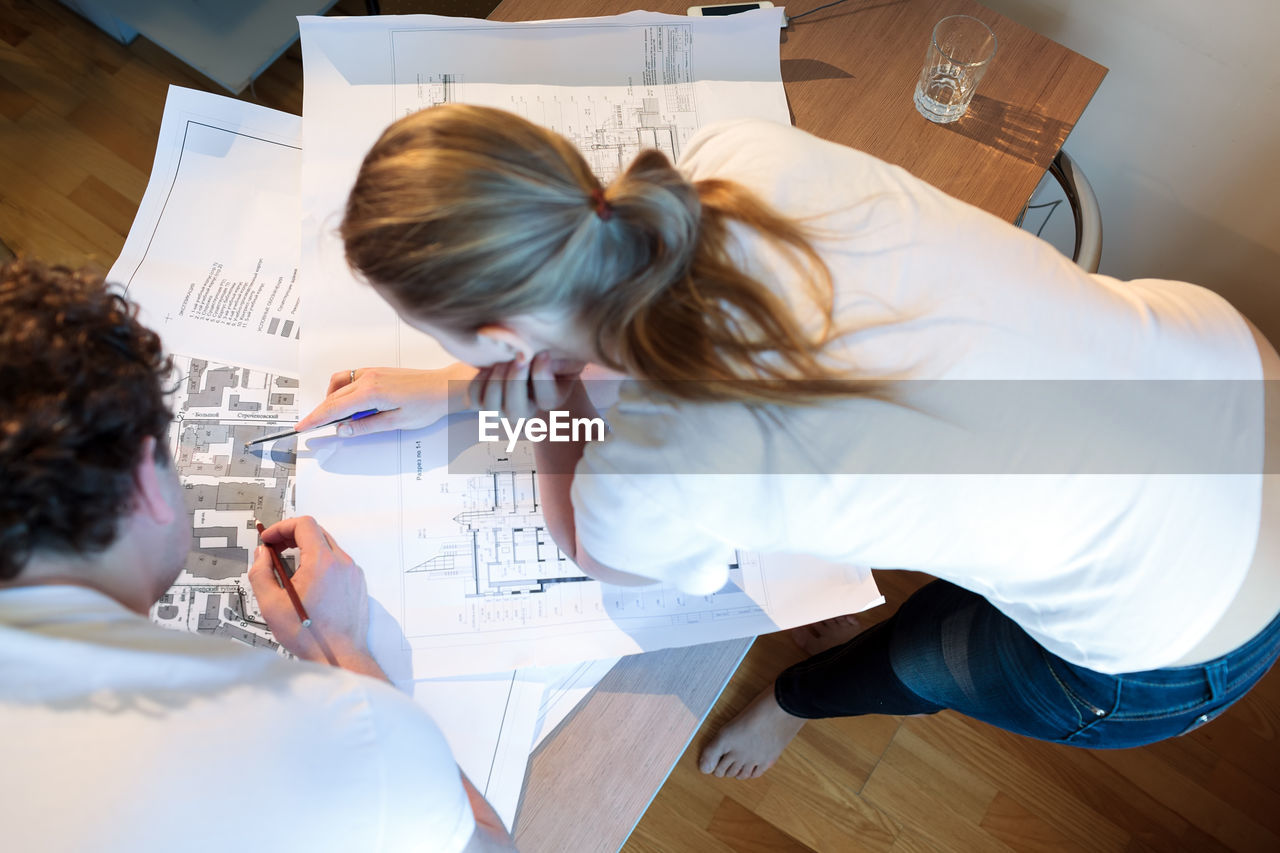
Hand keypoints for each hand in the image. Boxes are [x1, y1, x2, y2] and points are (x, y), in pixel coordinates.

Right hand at [249, 516, 371, 666]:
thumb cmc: (307, 634)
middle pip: (317, 532)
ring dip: (307, 549)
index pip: (304, 525)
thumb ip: (261, 573)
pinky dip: (321, 562)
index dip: (282, 527)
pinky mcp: (358, 584)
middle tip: (274, 550)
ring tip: (288, 567)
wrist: (340, 656)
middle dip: (292, 536)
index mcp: (322, 562)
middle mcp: (342, 562)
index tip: (268, 540)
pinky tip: (308, 582)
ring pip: (328, 547)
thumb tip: (262, 554)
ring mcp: (353, 573)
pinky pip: (338, 563)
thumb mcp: (271, 604)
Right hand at [294, 364, 475, 437]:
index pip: (333, 408)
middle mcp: (368, 378)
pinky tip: (350, 404)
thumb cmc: (428, 405)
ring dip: (332, 401)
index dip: (315, 419)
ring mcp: (372, 372)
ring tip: (337, 418)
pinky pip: (350, 378)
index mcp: (371, 392)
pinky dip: (342, 391)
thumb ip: (366, 427)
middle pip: (333, 397)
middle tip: (314, 428)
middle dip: (320, 413)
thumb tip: (343, 430)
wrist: (445, 387)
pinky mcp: (377, 371)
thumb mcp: (396, 423)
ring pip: (339, 385)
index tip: (302, 427)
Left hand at [469, 351, 583, 418]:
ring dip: (496, 382)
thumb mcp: (562, 353)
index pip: (546, 400)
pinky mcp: (482, 403)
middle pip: (515, 412)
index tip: (544, 353)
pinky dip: (479, 382)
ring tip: (503, 361)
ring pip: (491, 409)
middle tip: (519, 358)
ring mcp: (501, 411)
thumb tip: (544, 354)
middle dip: (515, 381)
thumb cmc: (549, 352)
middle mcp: (525, 413)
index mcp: (550, 401)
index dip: (543, 375)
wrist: (527, 356)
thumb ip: (561, 357)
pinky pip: (474, 400)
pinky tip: (491, 366)